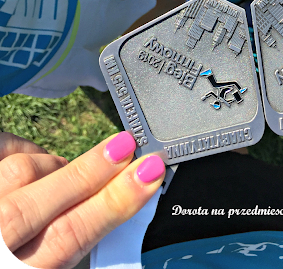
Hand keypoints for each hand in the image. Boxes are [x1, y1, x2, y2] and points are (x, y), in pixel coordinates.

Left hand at [0, 131, 165, 267]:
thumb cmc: (18, 258)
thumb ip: (69, 253)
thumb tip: (109, 215)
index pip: (70, 235)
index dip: (111, 203)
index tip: (146, 174)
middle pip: (41, 195)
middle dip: (91, 170)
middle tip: (129, 147)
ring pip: (19, 168)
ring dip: (53, 166)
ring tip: (71, 173)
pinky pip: (0, 148)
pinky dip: (19, 152)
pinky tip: (28, 162)